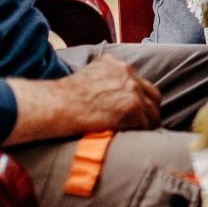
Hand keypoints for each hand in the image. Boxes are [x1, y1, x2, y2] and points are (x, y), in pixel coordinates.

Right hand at [5, 52, 162, 144]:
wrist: (55, 105)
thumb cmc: (61, 98)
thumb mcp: (85, 76)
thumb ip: (102, 79)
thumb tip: (108, 94)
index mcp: (116, 64)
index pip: (139, 83)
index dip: (140, 99)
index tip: (137, 112)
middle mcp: (127, 73)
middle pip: (152, 95)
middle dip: (149, 111)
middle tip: (144, 126)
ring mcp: (132, 90)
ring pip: (152, 111)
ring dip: (148, 124)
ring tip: (142, 137)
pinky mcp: (131, 108)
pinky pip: (145, 125)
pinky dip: (142, 134)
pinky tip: (136, 141)